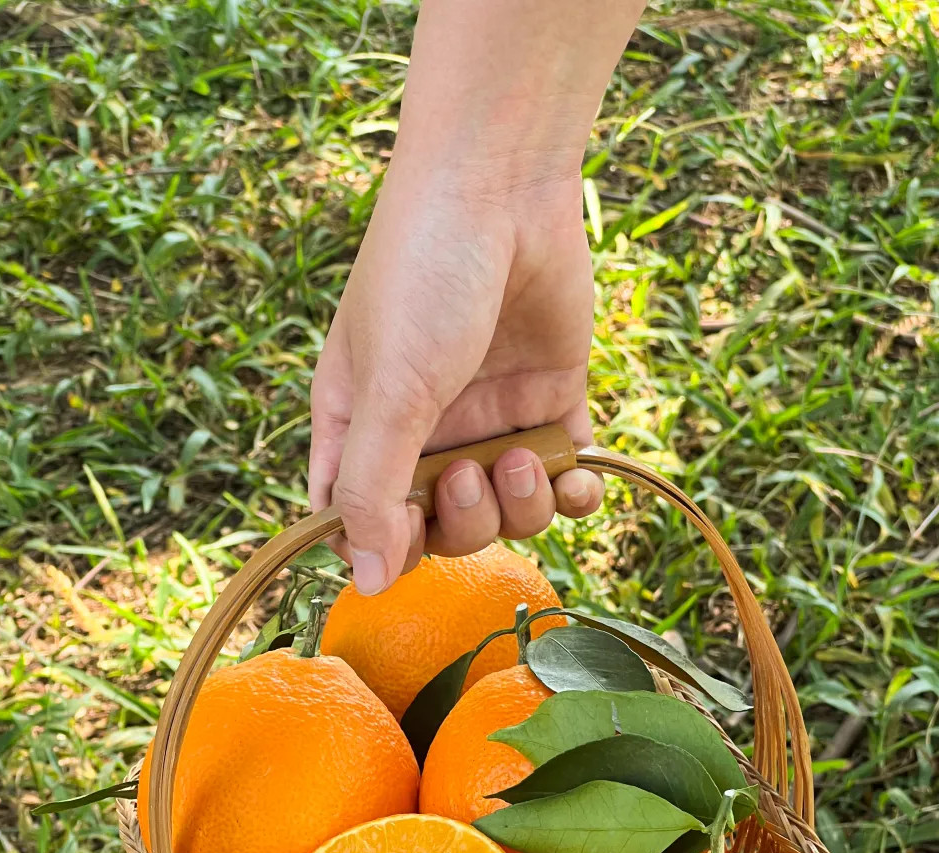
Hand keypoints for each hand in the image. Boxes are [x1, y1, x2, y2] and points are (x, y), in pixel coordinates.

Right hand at [308, 167, 603, 593]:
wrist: (502, 182)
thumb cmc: (423, 275)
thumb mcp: (387, 390)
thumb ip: (372, 490)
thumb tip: (367, 583)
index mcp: (361, 427)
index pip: (361, 524)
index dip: (384, 549)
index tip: (407, 540)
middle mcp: (424, 432)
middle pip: (442, 531)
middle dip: (464, 522)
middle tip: (472, 476)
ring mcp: (490, 420)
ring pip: (508, 515)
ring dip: (520, 506)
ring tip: (523, 456)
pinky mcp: (549, 404)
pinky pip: (564, 482)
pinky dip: (574, 494)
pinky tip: (577, 478)